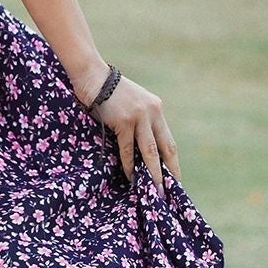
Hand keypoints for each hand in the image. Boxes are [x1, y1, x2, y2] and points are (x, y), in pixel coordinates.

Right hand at [75, 62, 179, 195]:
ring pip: (150, 151)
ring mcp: (139, 116)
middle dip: (169, 171)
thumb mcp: (131, 104)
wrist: (92, 76)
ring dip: (153, 173)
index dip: (172, 161)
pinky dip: (130, 165)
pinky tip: (131, 177)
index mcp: (156, 108)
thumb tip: (141, 148)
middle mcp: (152, 112)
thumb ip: (140, 121)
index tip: (175, 178)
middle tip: (171, 190)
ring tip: (155, 189)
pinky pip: (128, 149)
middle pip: (165, 148)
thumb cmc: (107, 92)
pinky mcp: (124, 121)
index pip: (168, 140)